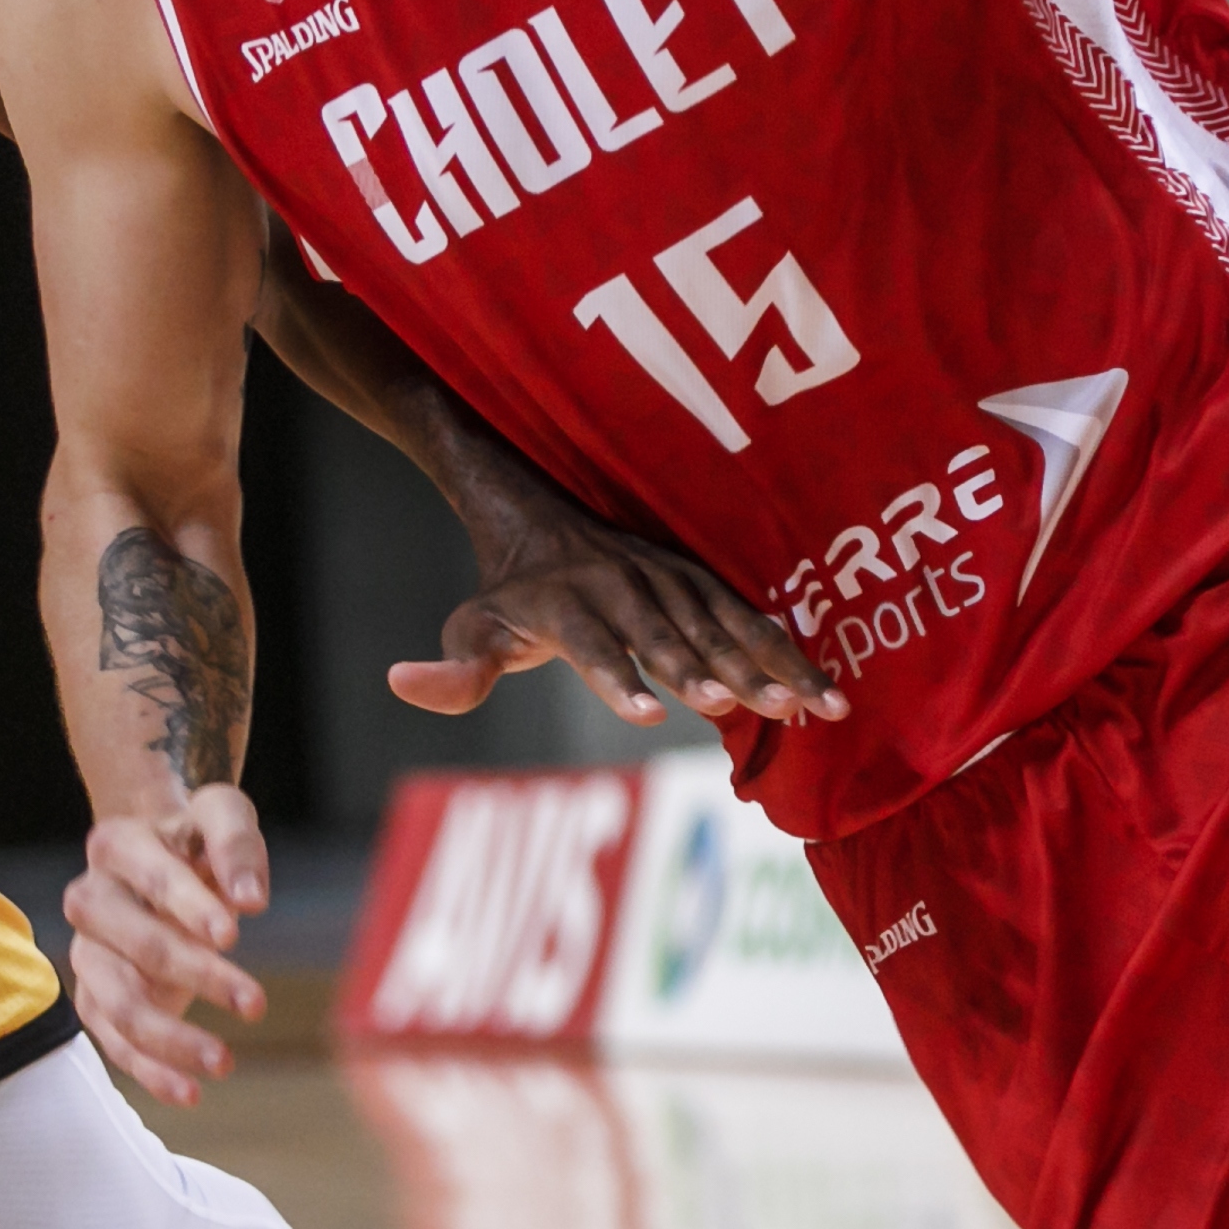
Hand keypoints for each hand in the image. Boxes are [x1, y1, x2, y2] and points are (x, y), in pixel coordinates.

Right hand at [63, 786, 268, 1104]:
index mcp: (116, 845)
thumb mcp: (222, 811)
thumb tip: (250, 901)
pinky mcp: (95, 998)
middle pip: (137, 946)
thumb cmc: (197, 836)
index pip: (153, 879)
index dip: (191, 908)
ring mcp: (87, 954)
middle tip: (255, 1003)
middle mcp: (90, 900)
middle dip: (196, 976)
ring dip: (170, 1038)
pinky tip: (190, 1093)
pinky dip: (149, 1071)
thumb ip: (236, 842)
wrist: (160, 853)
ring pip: (118, 1004)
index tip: (235, 936)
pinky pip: (114, 1042)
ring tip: (224, 1063)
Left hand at [392, 453, 846, 729]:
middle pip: (669, 634)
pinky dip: (790, 655)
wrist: (545, 511)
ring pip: (724, 626)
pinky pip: (753, 621)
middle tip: (736, 711)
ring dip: (766, 668)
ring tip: (810, 711)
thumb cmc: (508, 592)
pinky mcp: (704, 582)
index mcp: (566, 600)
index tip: (644, 717)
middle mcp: (624, 584)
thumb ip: (451, 670)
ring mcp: (671, 579)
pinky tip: (827, 697)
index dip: (616, 677)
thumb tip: (400, 683)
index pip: (593, 643)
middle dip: (705, 671)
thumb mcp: (469, 628)